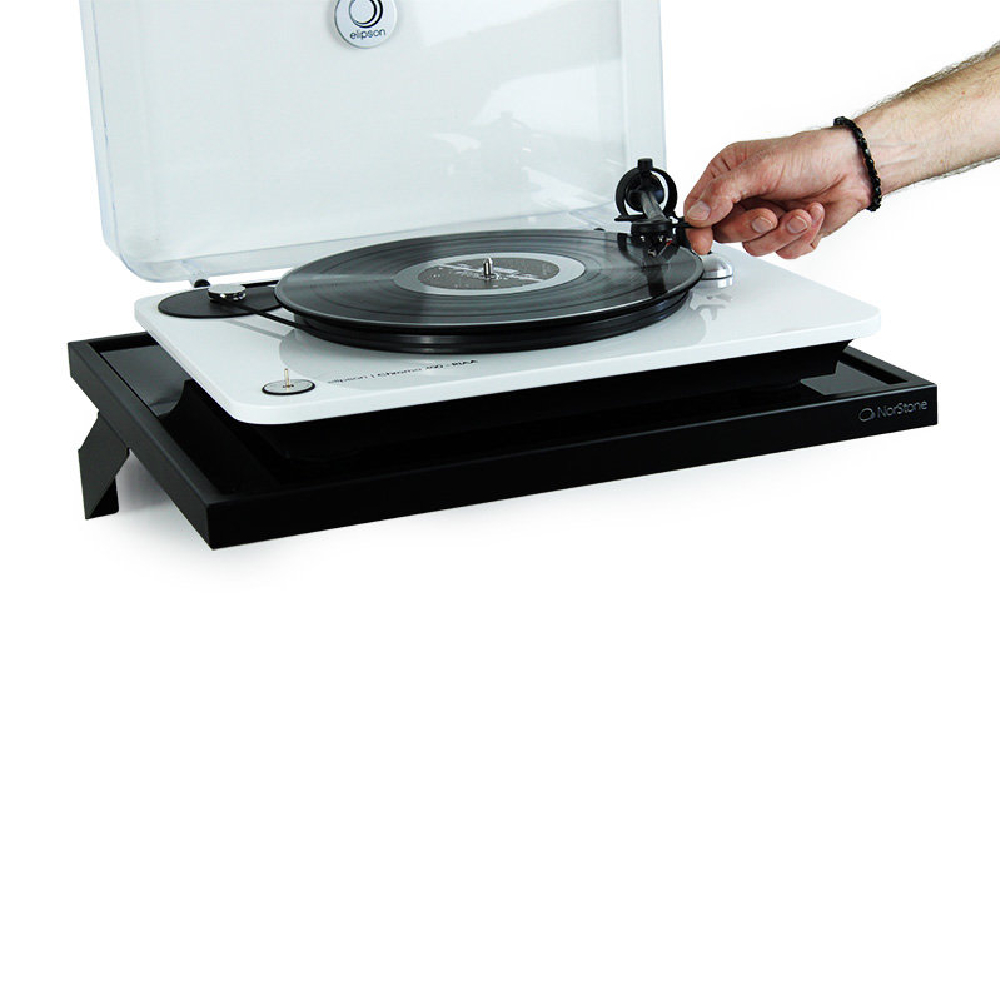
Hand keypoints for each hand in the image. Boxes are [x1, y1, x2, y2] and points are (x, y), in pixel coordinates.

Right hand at [682, 129, 873, 258]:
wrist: (854, 169)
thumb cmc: (813, 155)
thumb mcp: (761, 168)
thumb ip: (723, 193)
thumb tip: (697, 214)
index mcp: (729, 175)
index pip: (699, 210)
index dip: (698, 229)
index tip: (703, 242)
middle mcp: (744, 198)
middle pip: (726, 233)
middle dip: (752, 227)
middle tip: (769, 215)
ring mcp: (764, 218)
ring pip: (754, 247)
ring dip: (781, 233)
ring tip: (799, 214)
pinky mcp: (785, 235)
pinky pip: (781, 253)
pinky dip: (799, 238)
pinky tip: (809, 216)